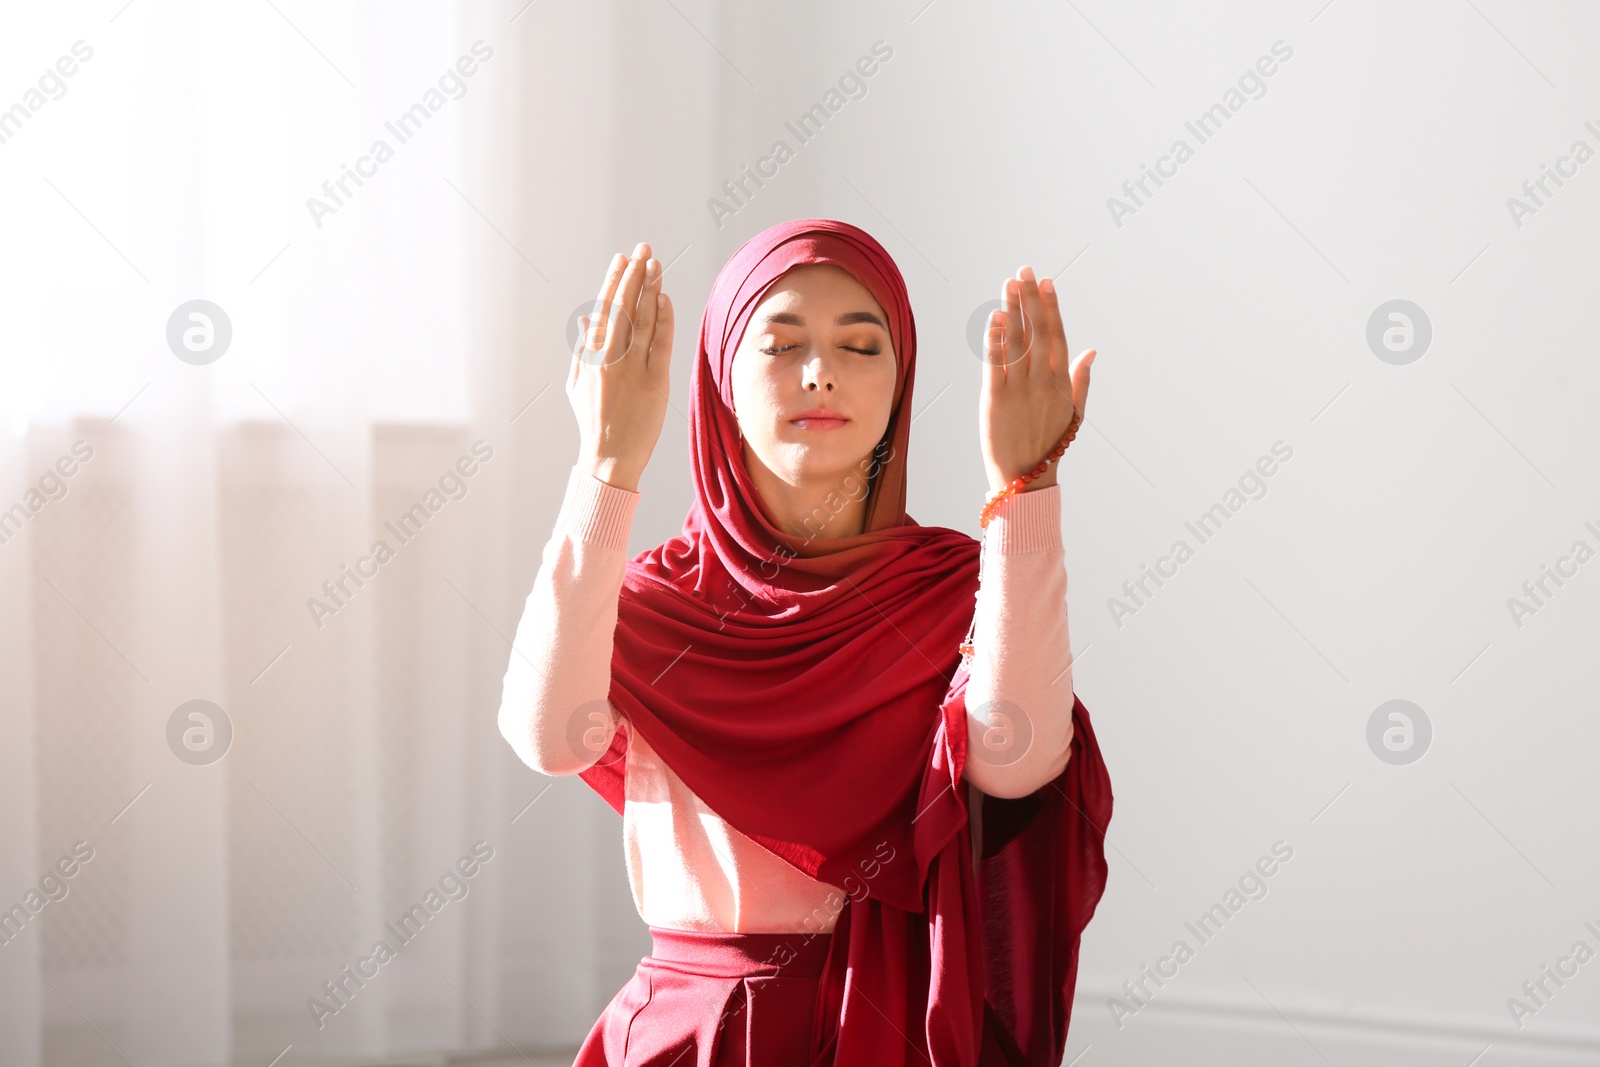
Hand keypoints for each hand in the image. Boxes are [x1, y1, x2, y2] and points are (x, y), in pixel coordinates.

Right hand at [568, 242, 674, 492]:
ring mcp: (632, 371)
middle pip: (623, 308)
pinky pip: (660, 345)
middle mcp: (609, 360)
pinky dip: (662, 320)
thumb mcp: (578, 384)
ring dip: (649, 289)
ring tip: (655, 264)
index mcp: (590, 357)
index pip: (604, 310)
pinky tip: (664, 299)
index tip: (622, 259)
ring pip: (642, 321)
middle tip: (643, 249)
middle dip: (634, 275)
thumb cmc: (594, 421)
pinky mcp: (655, 384)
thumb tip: (587, 320)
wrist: (609, 459)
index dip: (614, 282)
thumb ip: (583, 350)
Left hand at [979, 264, 1095, 494]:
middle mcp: (1042, 384)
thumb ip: (1081, 379)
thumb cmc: (1049, 444)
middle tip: (1024, 271)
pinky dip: (995, 342)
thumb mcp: (1072, 412)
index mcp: (1061, 384)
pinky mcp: (995, 402)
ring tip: (1008, 285)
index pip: (1057, 336)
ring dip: (1012, 312)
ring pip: (1017, 344)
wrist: (1025, 480)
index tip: (1047, 282)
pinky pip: (995, 366)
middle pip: (1037, 333)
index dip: (1052, 307)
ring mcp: (1019, 392)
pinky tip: (993, 320)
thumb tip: (1093, 350)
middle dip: (1030, 299)